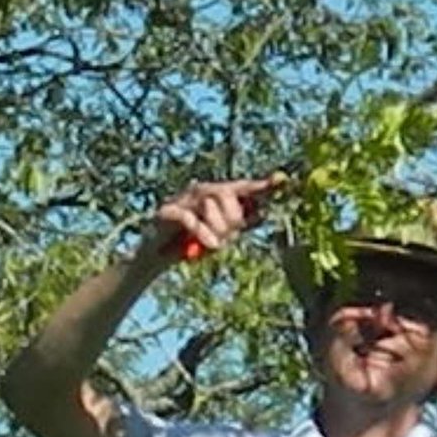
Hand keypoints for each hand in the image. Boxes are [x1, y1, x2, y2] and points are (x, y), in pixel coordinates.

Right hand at [148, 175, 285, 262]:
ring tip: (213, 246)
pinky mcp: (166, 211)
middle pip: (227, 193)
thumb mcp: (219, 235)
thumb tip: (262, 213)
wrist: (155, 257)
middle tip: (226, 240)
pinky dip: (203, 233)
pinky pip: (191, 218)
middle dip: (232, 220)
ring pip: (210, 202)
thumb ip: (237, 224)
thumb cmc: (190, 244)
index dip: (260, 184)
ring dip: (217, 230)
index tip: (281, 179)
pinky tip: (209, 246)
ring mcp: (181, 199)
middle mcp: (198, 191)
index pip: (240, 187)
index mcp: (214, 195)